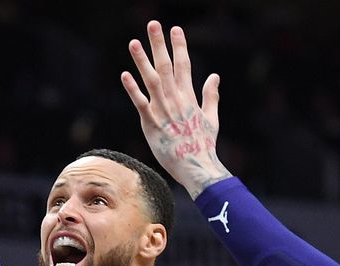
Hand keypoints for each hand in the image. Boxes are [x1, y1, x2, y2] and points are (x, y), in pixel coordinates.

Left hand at [120, 21, 228, 197]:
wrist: (197, 168)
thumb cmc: (203, 146)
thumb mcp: (211, 118)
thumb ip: (211, 96)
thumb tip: (214, 76)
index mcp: (190, 98)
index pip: (184, 65)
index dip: (180, 46)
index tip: (175, 29)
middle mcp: (176, 100)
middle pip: (166, 67)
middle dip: (160, 45)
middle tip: (154, 24)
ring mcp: (163, 112)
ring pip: (151, 81)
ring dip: (142, 61)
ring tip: (134, 42)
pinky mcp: (152, 125)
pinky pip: (141, 104)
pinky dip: (133, 90)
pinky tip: (125, 75)